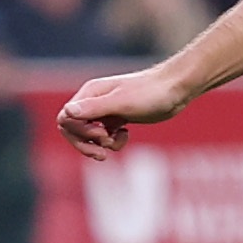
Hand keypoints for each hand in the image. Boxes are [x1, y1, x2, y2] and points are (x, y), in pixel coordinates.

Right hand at [57, 66, 191, 160]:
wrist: (176, 89)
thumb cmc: (150, 93)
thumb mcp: (121, 103)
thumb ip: (93, 108)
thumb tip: (66, 113)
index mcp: (90, 94)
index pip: (66, 119)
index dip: (78, 133)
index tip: (100, 135)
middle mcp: (94, 101)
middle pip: (73, 130)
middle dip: (86, 144)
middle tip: (103, 153)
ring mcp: (105, 110)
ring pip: (89, 136)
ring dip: (100, 145)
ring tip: (116, 142)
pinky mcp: (118, 118)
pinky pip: (105, 137)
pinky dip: (113, 142)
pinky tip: (126, 136)